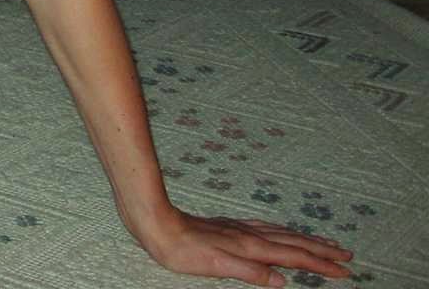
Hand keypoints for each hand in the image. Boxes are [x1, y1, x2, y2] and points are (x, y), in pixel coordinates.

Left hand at [138, 207, 352, 286]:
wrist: (157, 222)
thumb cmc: (182, 248)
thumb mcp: (216, 266)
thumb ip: (250, 273)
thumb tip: (281, 281)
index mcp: (250, 247)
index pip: (294, 256)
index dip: (320, 264)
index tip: (344, 270)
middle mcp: (249, 235)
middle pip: (294, 242)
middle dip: (322, 250)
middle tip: (347, 255)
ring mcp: (240, 229)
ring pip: (282, 233)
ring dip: (306, 239)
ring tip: (324, 243)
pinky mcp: (229, 227)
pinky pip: (266, 228)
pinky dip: (282, 232)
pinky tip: (281, 233)